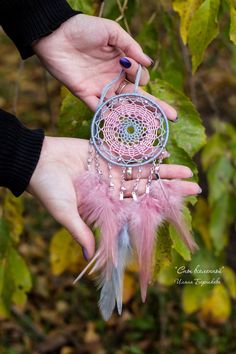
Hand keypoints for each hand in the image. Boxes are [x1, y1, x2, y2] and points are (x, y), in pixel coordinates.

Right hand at [27, 137, 200, 259]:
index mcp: (106, 203)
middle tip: (194, 186)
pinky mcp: (105, 151)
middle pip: (147, 188)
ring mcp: (110, 168)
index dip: (160, 208)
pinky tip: (164, 152)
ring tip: (187, 169)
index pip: (139, 207)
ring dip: (165, 170)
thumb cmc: (48, 189)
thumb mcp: (65, 213)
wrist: (37, 161)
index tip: (180, 208)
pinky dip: (146, 152)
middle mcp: (112, 187)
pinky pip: (130, 151)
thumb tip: (90, 257)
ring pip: (143, 170)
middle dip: (170, 187)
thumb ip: (80, 232)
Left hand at [33, 14, 176, 118]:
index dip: (141, 76)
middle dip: (154, 107)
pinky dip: (108, 116)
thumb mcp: (112, 32)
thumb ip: (131, 47)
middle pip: (136, 97)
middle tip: (172, 117)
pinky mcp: (85, 94)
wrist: (55, 33)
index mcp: (121, 64)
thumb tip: (149, 64)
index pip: (140, 78)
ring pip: (121, 105)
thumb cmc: (84, 28)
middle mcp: (113, 79)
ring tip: (148, 125)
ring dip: (134, 114)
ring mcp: (100, 88)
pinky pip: (98, 108)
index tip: (131, 66)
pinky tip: (120, 124)